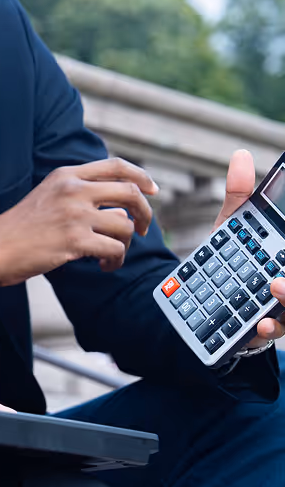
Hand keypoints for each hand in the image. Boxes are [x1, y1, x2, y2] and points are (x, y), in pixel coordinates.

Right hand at [0, 158, 158, 288]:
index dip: (141, 177)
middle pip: (131, 193)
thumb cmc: (16, 229)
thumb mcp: (46, 197)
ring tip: (112, 255)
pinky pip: (114, 249)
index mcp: (65, 176)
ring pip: (125, 224)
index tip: (153, 190)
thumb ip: (78, 194)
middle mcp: (73, 190)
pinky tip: (104, 265)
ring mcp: (74, 214)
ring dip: (125, 244)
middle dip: (145, 213)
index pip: (116, 166)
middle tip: (142, 229)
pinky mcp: (74, 240)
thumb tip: (119, 208)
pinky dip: (115, 261)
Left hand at [213, 149, 284, 349]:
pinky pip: (278, 331)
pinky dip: (273, 327)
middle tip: (279, 273)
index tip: (281, 253)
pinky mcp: (271, 328)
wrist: (209, 302)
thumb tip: (242, 155)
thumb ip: (239, 196)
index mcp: (284, 253)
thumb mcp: (232, 227)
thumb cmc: (231, 260)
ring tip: (273, 286)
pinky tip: (263, 322)